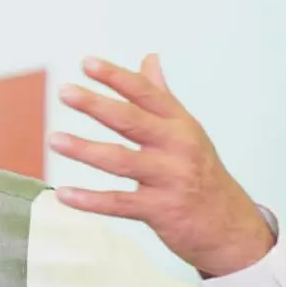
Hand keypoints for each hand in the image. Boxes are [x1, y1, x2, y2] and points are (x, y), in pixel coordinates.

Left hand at [49, 54, 274, 277]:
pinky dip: (89, 200)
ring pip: (121, 160)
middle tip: (65, 92)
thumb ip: (162, 97)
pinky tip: (63, 193)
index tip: (87, 63)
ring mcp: (170, 179)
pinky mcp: (160, 210)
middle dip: (96, 105)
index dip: (117, 77)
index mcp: (181, 125)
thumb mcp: (187, 132)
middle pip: (131, 121)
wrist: (230, 227)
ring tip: (55, 140)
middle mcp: (178, 148)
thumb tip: (149, 59)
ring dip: (85, 149)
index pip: (146, 94)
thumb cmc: (202, 175)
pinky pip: (118, 203)